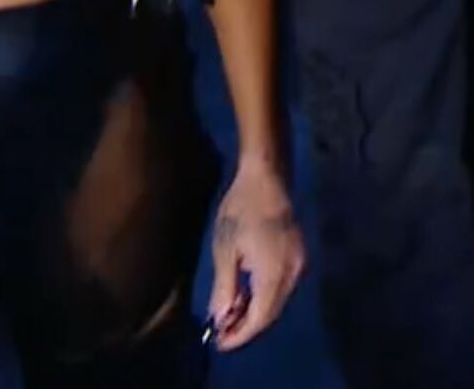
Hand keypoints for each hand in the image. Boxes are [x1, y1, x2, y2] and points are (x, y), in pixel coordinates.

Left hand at [207, 158, 305, 350]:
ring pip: (276, 301)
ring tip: (229, 316)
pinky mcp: (298, 257)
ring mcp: (299, 266)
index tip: (220, 343)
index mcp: (275, 276)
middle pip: (271, 313)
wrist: (266, 177)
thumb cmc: (241, 208)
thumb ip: (225, 287)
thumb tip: (221, 318)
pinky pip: (281, 287)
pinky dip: (263, 296)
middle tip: (221, 332)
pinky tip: (246, 294)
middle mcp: (293, 276)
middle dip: (246, 326)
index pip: (260, 318)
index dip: (240, 334)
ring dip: (254, 311)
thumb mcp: (226, 248)